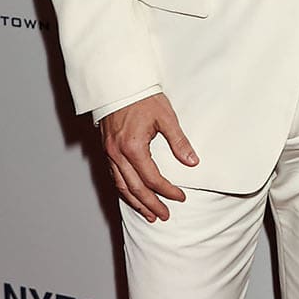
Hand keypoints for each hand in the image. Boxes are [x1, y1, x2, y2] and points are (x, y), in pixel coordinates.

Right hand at [100, 94, 197, 221]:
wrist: (118, 83)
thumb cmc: (142, 97)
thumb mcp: (165, 117)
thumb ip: (179, 141)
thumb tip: (192, 161)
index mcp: (133, 147)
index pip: (152, 178)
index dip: (167, 191)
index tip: (179, 197)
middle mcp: (117, 153)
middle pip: (135, 189)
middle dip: (151, 205)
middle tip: (164, 216)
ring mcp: (109, 152)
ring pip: (121, 186)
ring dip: (135, 202)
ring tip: (148, 214)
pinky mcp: (106, 149)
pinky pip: (114, 176)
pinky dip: (124, 190)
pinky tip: (132, 195)